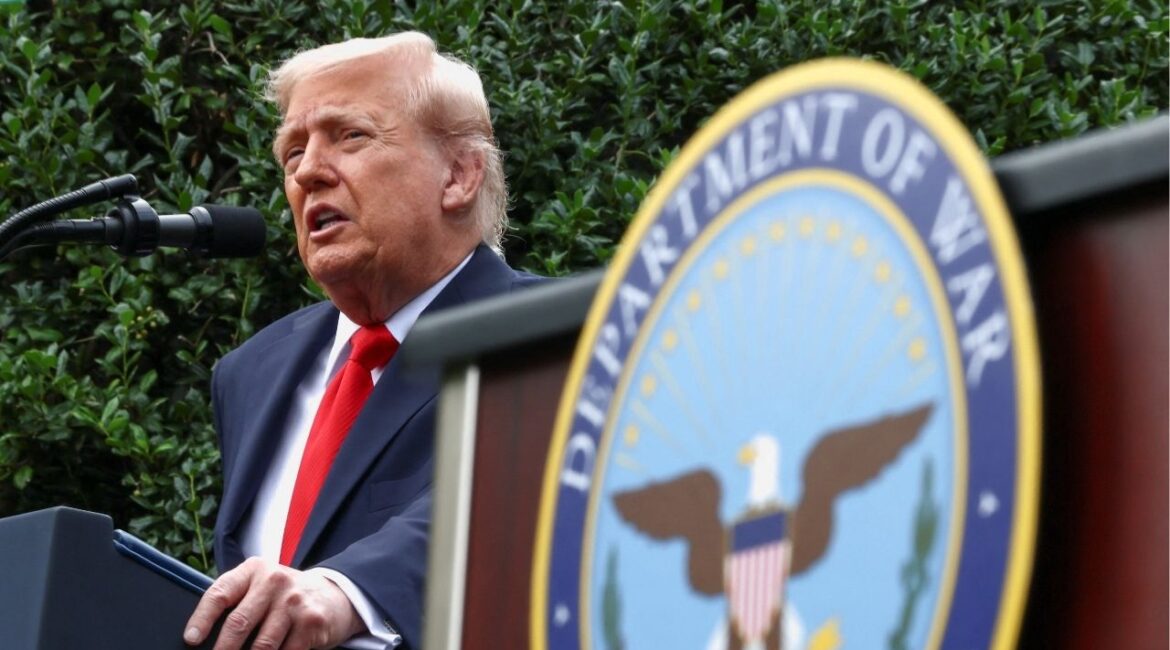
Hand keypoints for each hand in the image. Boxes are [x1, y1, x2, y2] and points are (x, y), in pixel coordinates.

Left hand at [184, 557, 365, 649]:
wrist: (334, 595)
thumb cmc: (284, 596)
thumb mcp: (260, 586)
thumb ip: (236, 601)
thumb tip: (202, 636)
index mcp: (254, 570)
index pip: (220, 593)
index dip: (201, 619)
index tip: (191, 640)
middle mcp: (275, 580)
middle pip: (238, 623)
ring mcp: (295, 601)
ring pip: (261, 645)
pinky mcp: (312, 621)